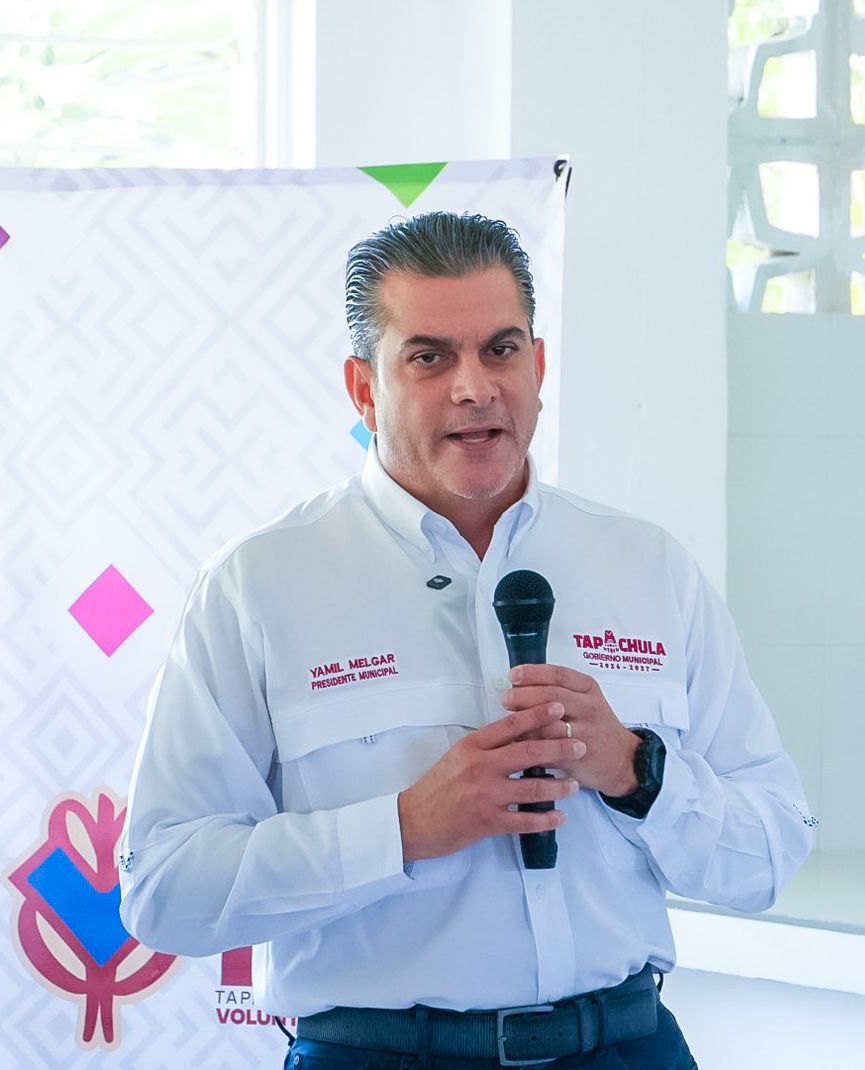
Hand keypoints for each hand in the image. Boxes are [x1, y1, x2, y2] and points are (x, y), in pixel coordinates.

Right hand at [397, 703, 582, 863]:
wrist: (414, 820)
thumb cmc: (437, 786)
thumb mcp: (457, 755)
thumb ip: (485, 745)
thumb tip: (518, 731)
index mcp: (472, 746)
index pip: (509, 726)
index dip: (536, 715)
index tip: (558, 707)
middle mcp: (480, 767)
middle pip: (527, 753)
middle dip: (558, 747)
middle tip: (579, 743)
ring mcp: (486, 796)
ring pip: (532, 787)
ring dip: (558, 785)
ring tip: (574, 783)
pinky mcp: (488, 822)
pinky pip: (525, 821)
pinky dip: (546, 819)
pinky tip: (561, 816)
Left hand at [502, 664, 639, 797]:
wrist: (623, 759)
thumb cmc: (598, 726)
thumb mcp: (587, 698)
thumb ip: (560, 689)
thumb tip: (521, 683)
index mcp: (589, 689)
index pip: (558, 675)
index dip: (533, 673)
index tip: (514, 675)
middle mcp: (589, 708)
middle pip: (551, 697)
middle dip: (523, 696)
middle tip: (507, 698)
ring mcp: (584, 733)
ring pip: (548, 725)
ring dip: (524, 723)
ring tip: (510, 721)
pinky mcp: (577, 756)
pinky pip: (547, 749)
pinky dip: (530, 745)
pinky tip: (518, 741)